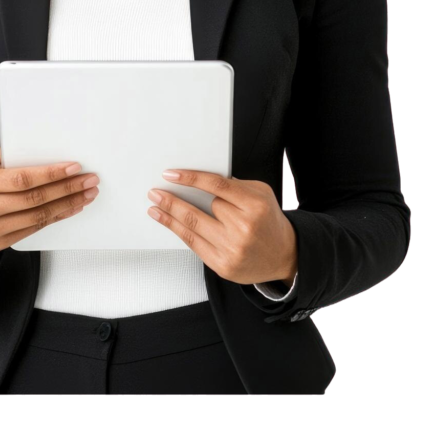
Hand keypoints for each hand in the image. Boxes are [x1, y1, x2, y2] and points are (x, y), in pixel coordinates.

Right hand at [0, 149, 100, 260]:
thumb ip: (0, 154)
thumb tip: (35, 150)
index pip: (22, 178)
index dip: (51, 173)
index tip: (73, 167)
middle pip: (34, 198)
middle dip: (67, 187)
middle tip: (89, 180)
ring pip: (39, 215)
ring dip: (68, 203)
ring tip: (87, 193)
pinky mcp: (2, 242)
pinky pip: (36, 228)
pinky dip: (57, 216)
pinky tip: (71, 207)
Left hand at [147, 170, 297, 285]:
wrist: (284, 255)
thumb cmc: (268, 221)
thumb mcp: (261, 194)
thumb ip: (234, 186)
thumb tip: (199, 180)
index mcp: (254, 206)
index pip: (216, 186)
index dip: (190, 178)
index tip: (171, 174)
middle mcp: (243, 228)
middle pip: (199, 210)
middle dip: (172, 200)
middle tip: (155, 192)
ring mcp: (232, 250)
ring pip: (192, 228)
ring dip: (169, 216)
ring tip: (155, 206)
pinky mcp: (223, 266)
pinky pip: (194, 245)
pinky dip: (178, 232)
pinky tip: (168, 223)